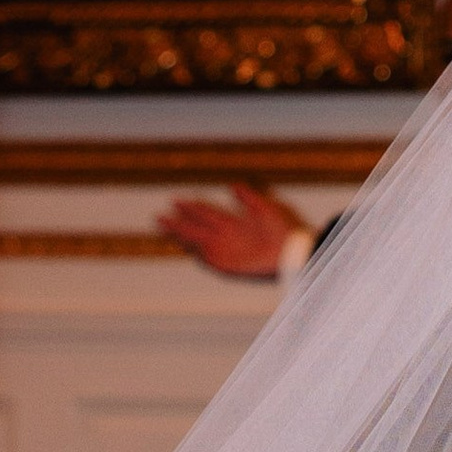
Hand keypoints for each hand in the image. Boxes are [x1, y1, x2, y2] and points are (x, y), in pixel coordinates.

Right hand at [156, 181, 308, 279]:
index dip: (191, 208)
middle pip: (196, 228)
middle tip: (159, 216)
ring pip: (198, 243)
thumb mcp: (264, 208)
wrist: (293, 251)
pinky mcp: (230, 267)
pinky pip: (210, 261)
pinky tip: (187, 247)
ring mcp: (226, 252)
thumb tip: (232, 185)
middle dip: (178, 223)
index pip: (206, 214)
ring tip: (166, 228)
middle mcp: (226, 237)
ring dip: (183, 236)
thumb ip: (247, 198)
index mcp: (233, 224)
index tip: (174, 200)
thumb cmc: (283, 231)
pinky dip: (199, 254)